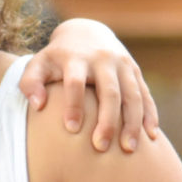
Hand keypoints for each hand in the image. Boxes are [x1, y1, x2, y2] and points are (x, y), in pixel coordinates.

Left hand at [19, 18, 158, 152]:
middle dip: (107, 120)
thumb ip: (30, 83)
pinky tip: (151, 136)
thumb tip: (38, 105)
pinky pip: (146, 95)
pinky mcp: (136, 72)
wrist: (85, 32)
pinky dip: (150, 115)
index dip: (74, 105)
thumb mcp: (38, 64)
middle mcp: (102, 60)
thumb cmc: (56, 58)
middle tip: (101, 147)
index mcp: (76, 58)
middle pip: (109, 92)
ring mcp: (123, 65)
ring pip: (132, 95)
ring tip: (128, 149)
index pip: (75, 82)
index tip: (71, 129)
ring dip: (132, 122)